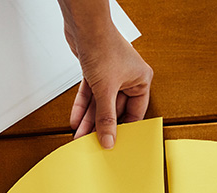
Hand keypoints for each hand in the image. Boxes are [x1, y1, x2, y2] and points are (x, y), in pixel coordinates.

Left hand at [63, 13, 151, 147]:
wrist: (85, 25)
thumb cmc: (104, 46)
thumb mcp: (105, 90)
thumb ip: (106, 118)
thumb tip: (109, 140)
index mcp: (140, 80)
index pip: (135, 112)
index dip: (124, 128)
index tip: (115, 142)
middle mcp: (127, 78)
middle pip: (115, 109)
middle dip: (101, 125)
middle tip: (92, 141)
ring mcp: (111, 75)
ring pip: (100, 103)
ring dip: (89, 119)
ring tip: (80, 135)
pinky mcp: (95, 72)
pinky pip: (90, 94)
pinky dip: (83, 106)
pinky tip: (76, 119)